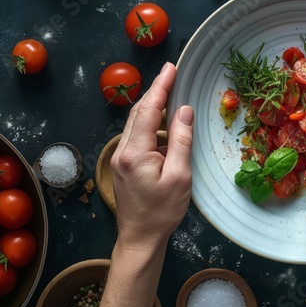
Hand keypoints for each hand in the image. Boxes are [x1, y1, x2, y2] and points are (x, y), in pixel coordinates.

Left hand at [109, 62, 193, 247]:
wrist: (140, 238)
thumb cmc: (162, 212)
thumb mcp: (180, 177)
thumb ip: (181, 141)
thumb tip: (184, 111)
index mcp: (135, 153)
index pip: (149, 111)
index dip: (161, 87)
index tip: (171, 68)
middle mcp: (123, 151)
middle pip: (138, 113)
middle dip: (155, 92)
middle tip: (172, 74)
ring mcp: (121, 158)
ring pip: (136, 123)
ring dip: (153, 108)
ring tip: (171, 94)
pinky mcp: (124, 165)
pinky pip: (137, 136)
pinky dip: (151, 124)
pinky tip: (165, 124)